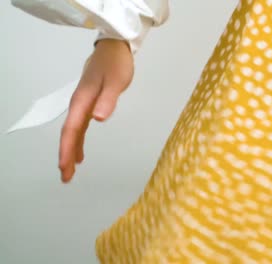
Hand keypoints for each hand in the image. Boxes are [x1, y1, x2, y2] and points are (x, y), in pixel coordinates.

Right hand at [59, 39, 133, 182]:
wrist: (114, 47)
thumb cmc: (116, 64)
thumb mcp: (115, 82)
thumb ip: (108, 100)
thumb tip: (98, 119)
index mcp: (83, 101)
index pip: (72, 129)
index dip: (68, 149)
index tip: (65, 167)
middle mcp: (80, 104)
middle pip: (69, 134)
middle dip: (66, 155)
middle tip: (65, 178)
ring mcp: (84, 104)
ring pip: (74, 132)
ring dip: (71, 151)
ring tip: (70, 171)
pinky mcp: (90, 103)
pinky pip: (80, 126)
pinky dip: (79, 140)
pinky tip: (81, 153)